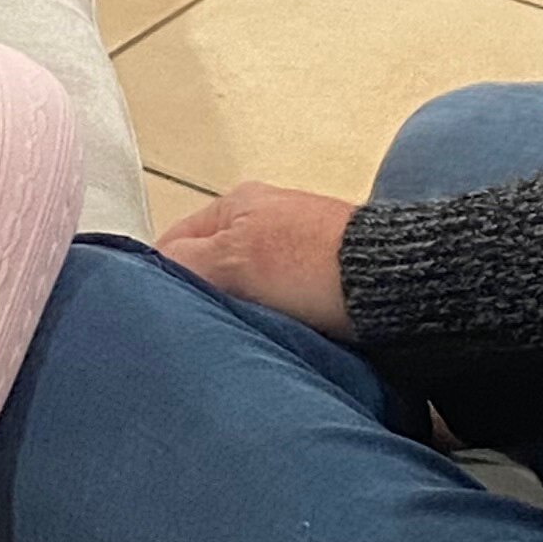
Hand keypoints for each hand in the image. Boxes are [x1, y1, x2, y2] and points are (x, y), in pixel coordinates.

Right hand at [155, 180, 358, 338]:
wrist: (394, 283)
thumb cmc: (310, 267)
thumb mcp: (228, 261)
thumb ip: (180, 263)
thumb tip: (149, 272)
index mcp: (234, 202)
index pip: (171, 244)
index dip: (161, 283)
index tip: (163, 319)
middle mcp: (263, 217)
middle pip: (208, 267)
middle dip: (202, 300)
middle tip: (198, 334)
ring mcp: (295, 245)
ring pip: (244, 287)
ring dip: (240, 312)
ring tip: (238, 338)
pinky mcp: (323, 274)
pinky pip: (280, 299)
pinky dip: (273, 317)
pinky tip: (274, 335)